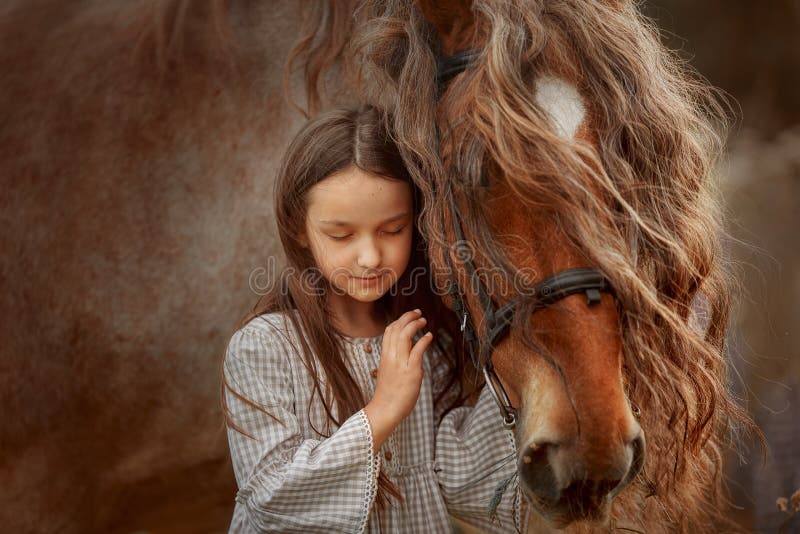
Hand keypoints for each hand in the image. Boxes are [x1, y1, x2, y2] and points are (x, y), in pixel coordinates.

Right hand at [363, 309, 433, 451]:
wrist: (386, 409)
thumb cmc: (388, 393)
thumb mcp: (388, 371)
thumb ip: (397, 359)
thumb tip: (410, 349)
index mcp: (384, 356)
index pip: (389, 331)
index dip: (399, 320)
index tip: (409, 316)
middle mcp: (391, 357)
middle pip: (397, 329)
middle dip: (408, 317)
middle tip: (418, 313)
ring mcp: (400, 363)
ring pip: (405, 336)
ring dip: (415, 325)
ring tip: (424, 321)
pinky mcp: (411, 372)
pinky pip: (417, 351)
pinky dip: (423, 341)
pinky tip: (429, 336)